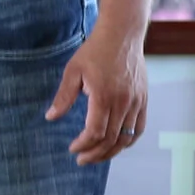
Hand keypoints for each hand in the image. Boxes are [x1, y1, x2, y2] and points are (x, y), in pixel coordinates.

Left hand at [46, 21, 147, 163]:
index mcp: (103, 96)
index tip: (72, 148)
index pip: (95, 132)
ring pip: (126, 138)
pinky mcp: (143, 99)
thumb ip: (63, 97)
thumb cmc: (95, 51)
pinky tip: (116, 145)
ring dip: (111, 152)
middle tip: (81, 159)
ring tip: (96, 156)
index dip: (83, 145)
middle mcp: (123, 102)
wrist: (122, 34)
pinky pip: (139, 128)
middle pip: (111, 140)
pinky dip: (128, 141)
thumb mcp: (73, 71)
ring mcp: (136, 102)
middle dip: (95, 154)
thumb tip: (50, 118)